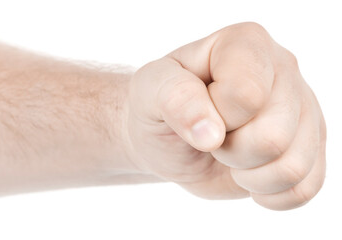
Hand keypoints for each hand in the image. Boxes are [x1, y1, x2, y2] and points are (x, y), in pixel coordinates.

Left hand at [124, 22, 325, 209]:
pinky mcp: (310, 147)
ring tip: (229, 154)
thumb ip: (174, 98)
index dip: (213, 118)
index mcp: (246, 43)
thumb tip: (211, 134)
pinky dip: (267, 193)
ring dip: (247, 175)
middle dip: (228, 151)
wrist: (166, 138)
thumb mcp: (149, 91)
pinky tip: (247, 176)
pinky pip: (303, 188)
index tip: (196, 112)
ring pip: (291, 166)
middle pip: (273, 137)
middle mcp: (284, 69)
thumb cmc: (157, 107)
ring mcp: (303, 109)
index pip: (247, 95)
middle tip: (211, 137)